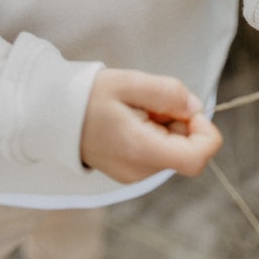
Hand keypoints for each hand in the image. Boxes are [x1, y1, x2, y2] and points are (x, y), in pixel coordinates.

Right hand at [80, 68, 221, 183]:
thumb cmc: (88, 96)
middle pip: (186, 151)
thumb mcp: (130, 82)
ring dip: (166, 127)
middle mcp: (139, 171)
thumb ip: (167, 93)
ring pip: (172, 151)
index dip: (206, 133)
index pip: (196, 158)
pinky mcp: (129, 173)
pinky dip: (154, 134)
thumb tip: (195, 108)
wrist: (52, 114)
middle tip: (150, 101)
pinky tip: (131, 120)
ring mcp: (133, 176)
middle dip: (180, 122)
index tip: (189, 110)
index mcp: (140, 150)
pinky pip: (157, 153)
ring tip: (136, 109)